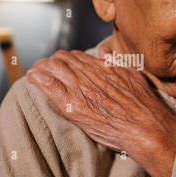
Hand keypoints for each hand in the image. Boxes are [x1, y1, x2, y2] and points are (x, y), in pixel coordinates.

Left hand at [26, 47, 175, 176]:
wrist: (144, 125)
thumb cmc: (143, 103)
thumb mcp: (133, 74)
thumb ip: (115, 62)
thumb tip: (104, 51)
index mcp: (102, 67)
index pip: (76, 57)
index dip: (66, 58)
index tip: (61, 62)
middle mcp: (89, 75)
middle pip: (62, 61)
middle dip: (51, 62)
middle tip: (44, 67)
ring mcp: (81, 90)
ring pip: (54, 71)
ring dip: (42, 68)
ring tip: (34, 71)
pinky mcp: (75, 107)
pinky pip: (52, 88)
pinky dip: (40, 81)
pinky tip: (31, 77)